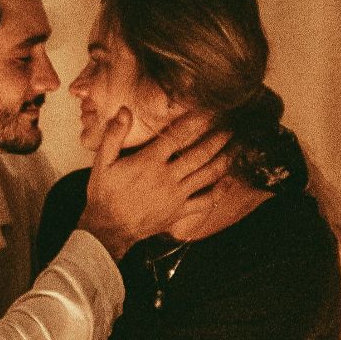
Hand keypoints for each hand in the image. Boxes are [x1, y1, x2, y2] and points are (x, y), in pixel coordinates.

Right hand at [77, 109, 230, 258]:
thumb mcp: (102, 163)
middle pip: (199, 154)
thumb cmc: (104, 195)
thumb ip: (114, 136)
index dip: (196, 121)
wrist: (108, 229)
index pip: (178, 136)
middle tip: (231, 126)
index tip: (209, 110)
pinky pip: (205, 201)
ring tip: (238, 147)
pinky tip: (229, 181)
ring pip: (207, 175)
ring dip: (224, 159)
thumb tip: (125, 110)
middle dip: (218, 138)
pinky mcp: (180, 212)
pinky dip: (220, 191)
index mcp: (149, 162)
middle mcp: (167, 177)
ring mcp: (176, 195)